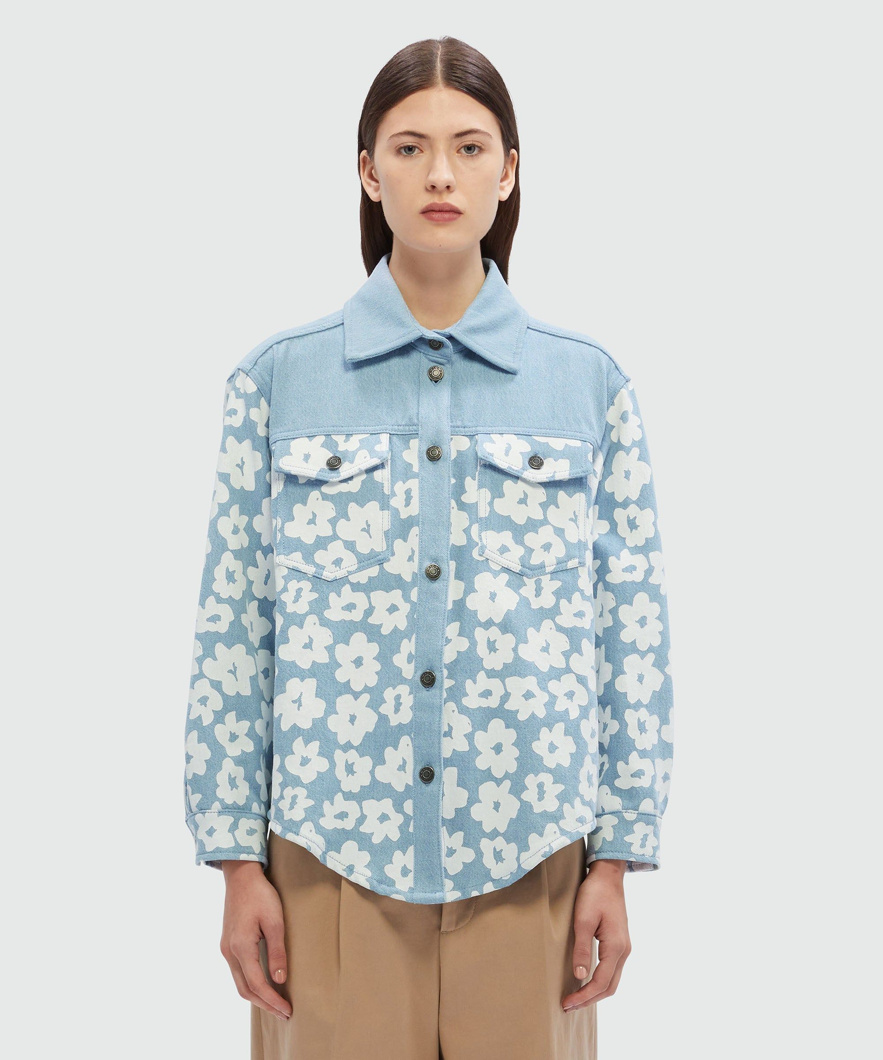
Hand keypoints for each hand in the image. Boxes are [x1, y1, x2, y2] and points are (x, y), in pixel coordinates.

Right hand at [219, 861, 291, 1020]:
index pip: (257, 984)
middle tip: (284, 1013)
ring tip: (276, 1003)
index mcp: (241, 947)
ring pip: (239, 982)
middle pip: (245, 989)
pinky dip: (250, 983)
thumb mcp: (274, 921)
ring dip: (257, 996)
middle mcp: (229, 952)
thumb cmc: (260, 895)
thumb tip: (280, 980)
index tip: (287, 1010)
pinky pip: (238, 971)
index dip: (272, 1000)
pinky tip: (263, 984)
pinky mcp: (228, 943)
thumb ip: (277, 951)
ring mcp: (226, 948)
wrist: (241, 876)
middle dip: (264, 1004)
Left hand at [562, 860, 630, 1011]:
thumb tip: (579, 975)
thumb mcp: (583, 920)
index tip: (567, 1003)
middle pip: (610, 987)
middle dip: (589, 999)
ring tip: (575, 998)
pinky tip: (586, 980)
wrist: (608, 875)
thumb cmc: (594, 894)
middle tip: (568, 1006)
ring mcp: (623, 947)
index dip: (584, 996)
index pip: (601, 983)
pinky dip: (600, 981)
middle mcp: (624, 951)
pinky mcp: (619, 942)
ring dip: (595, 992)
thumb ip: (582, 948)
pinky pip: (612, 970)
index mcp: (616, 947)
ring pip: (612, 980)